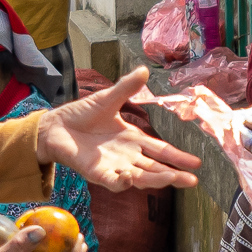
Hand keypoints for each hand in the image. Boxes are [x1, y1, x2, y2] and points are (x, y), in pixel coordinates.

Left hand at [33, 69, 201, 192]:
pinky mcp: (98, 173)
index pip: (161, 150)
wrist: (55, 126)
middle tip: (193, 181)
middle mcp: (127, 156)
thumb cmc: (81, 114)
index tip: (196, 163)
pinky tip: (132, 177)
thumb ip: (127, 88)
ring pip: (141, 178)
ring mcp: (114, 166)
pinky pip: (114, 182)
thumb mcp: (108, 98)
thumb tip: (144, 70)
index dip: (178, 157)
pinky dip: (124, 182)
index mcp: (132, 139)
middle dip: (174, 175)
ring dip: (156, 180)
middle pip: (155, 168)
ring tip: (173, 178)